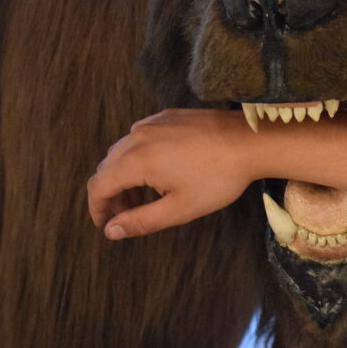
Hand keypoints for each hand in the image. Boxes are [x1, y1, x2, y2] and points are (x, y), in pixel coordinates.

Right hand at [87, 109, 254, 239]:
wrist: (250, 141)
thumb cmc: (218, 178)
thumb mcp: (179, 209)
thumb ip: (140, 221)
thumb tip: (111, 230)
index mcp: (136, 160)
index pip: (98, 186)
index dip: (96, 209)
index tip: (105, 224)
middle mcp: (137, 136)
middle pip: (107, 167)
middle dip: (112, 195)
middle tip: (129, 215)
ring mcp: (153, 123)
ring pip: (123, 151)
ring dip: (125, 175)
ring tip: (147, 197)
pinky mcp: (167, 116)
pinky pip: (141, 137)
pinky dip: (140, 157)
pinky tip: (163, 171)